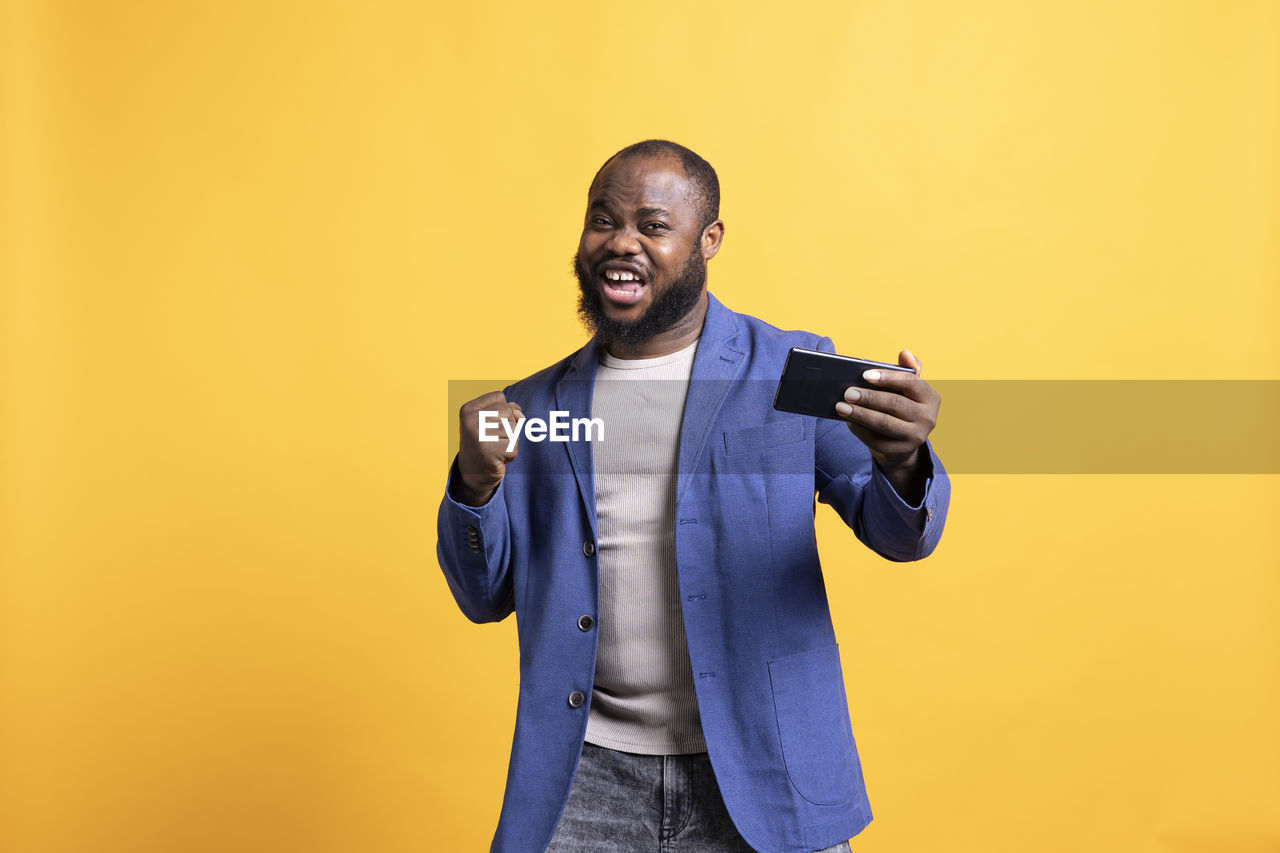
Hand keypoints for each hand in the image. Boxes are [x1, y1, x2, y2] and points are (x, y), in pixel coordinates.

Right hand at [453, 391, 522, 505]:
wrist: (473, 474)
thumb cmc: (486, 443)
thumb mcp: (492, 420)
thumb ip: (508, 409)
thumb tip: (520, 414)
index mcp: (468, 409)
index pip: (499, 397)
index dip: (502, 412)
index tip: (489, 426)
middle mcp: (470, 420)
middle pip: (508, 411)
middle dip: (508, 427)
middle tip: (493, 440)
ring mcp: (478, 435)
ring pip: (514, 429)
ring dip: (510, 442)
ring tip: (495, 449)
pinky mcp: (488, 451)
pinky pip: (514, 446)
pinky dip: (511, 455)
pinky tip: (497, 459)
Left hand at [834, 350, 939, 500]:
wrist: (903, 443)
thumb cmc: (902, 408)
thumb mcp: (907, 390)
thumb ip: (906, 370)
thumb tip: (905, 353)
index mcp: (930, 398)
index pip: (911, 382)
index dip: (888, 377)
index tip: (865, 374)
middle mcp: (927, 418)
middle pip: (895, 404)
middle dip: (869, 397)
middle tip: (847, 392)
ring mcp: (915, 437)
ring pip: (884, 423)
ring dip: (860, 414)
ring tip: (841, 406)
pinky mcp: (900, 451)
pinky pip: (875, 439)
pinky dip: (859, 429)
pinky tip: (847, 420)